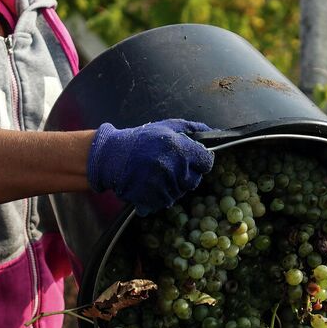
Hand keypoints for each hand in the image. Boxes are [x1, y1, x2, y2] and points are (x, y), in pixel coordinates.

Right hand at [87, 119, 214, 214]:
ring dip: (173, 185)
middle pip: (194, 180)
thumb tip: (213, 132)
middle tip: (170, 165)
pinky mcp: (152, 199)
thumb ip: (192, 128)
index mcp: (180, 148)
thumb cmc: (141, 140)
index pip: (206, 162)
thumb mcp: (167, 126)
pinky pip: (166, 201)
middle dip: (186, 174)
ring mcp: (163, 185)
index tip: (191, 159)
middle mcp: (173, 168)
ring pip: (180, 192)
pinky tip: (151, 183)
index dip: (200, 160)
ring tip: (158, 173)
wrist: (112, 157)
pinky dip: (161, 195)